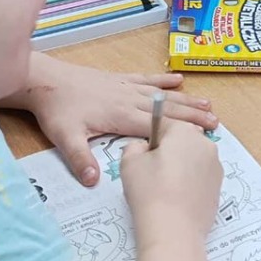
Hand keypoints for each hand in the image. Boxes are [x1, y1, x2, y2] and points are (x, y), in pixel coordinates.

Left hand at [10, 54, 216, 186]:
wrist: (44, 80)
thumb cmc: (56, 110)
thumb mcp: (65, 137)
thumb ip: (80, 159)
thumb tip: (94, 182)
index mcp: (121, 116)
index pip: (157, 126)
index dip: (182, 130)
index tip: (205, 134)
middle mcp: (128, 99)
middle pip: (166, 109)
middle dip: (192, 115)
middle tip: (215, 120)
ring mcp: (124, 87)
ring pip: (161, 94)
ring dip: (184, 99)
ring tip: (207, 102)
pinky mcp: (117, 80)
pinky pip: (146, 79)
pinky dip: (162, 80)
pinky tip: (176, 79)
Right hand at [120, 120, 222, 246]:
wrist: (174, 231)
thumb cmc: (150, 191)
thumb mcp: (129, 161)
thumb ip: (134, 146)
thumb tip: (145, 148)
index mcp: (184, 131)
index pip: (163, 125)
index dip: (150, 141)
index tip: (143, 160)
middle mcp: (205, 144)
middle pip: (181, 141)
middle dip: (167, 153)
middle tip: (152, 175)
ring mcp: (216, 167)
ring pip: (192, 160)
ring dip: (180, 168)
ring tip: (165, 190)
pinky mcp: (219, 188)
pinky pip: (200, 178)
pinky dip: (189, 184)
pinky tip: (178, 200)